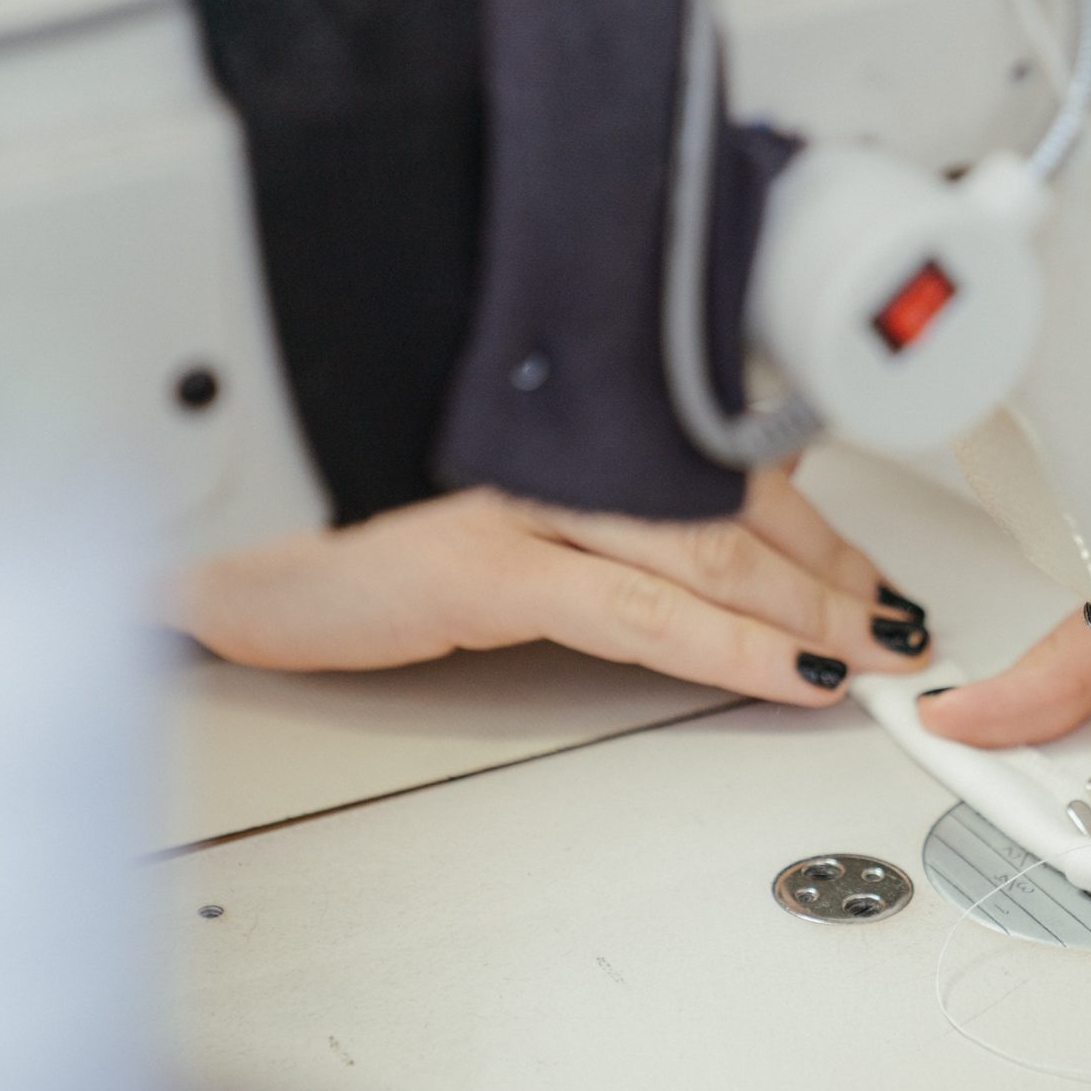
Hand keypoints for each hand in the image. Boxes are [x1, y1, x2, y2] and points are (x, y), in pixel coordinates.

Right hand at [177, 472, 930, 701]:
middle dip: (834, 570)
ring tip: (874, 653)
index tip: (866, 563)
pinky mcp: (483, 562)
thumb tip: (683, 539)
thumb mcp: (469, 499)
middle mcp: (551, 439)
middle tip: (897, 621)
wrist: (193, 533)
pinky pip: (643, 610)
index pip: (723, 455)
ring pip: (713, 554)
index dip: (813, 516)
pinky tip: (796, 674)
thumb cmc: (320, 506)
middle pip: (738, 503)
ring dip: (813, 610)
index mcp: (560, 416)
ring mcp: (521, 496)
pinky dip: (735, 648)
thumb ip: (575, 507)